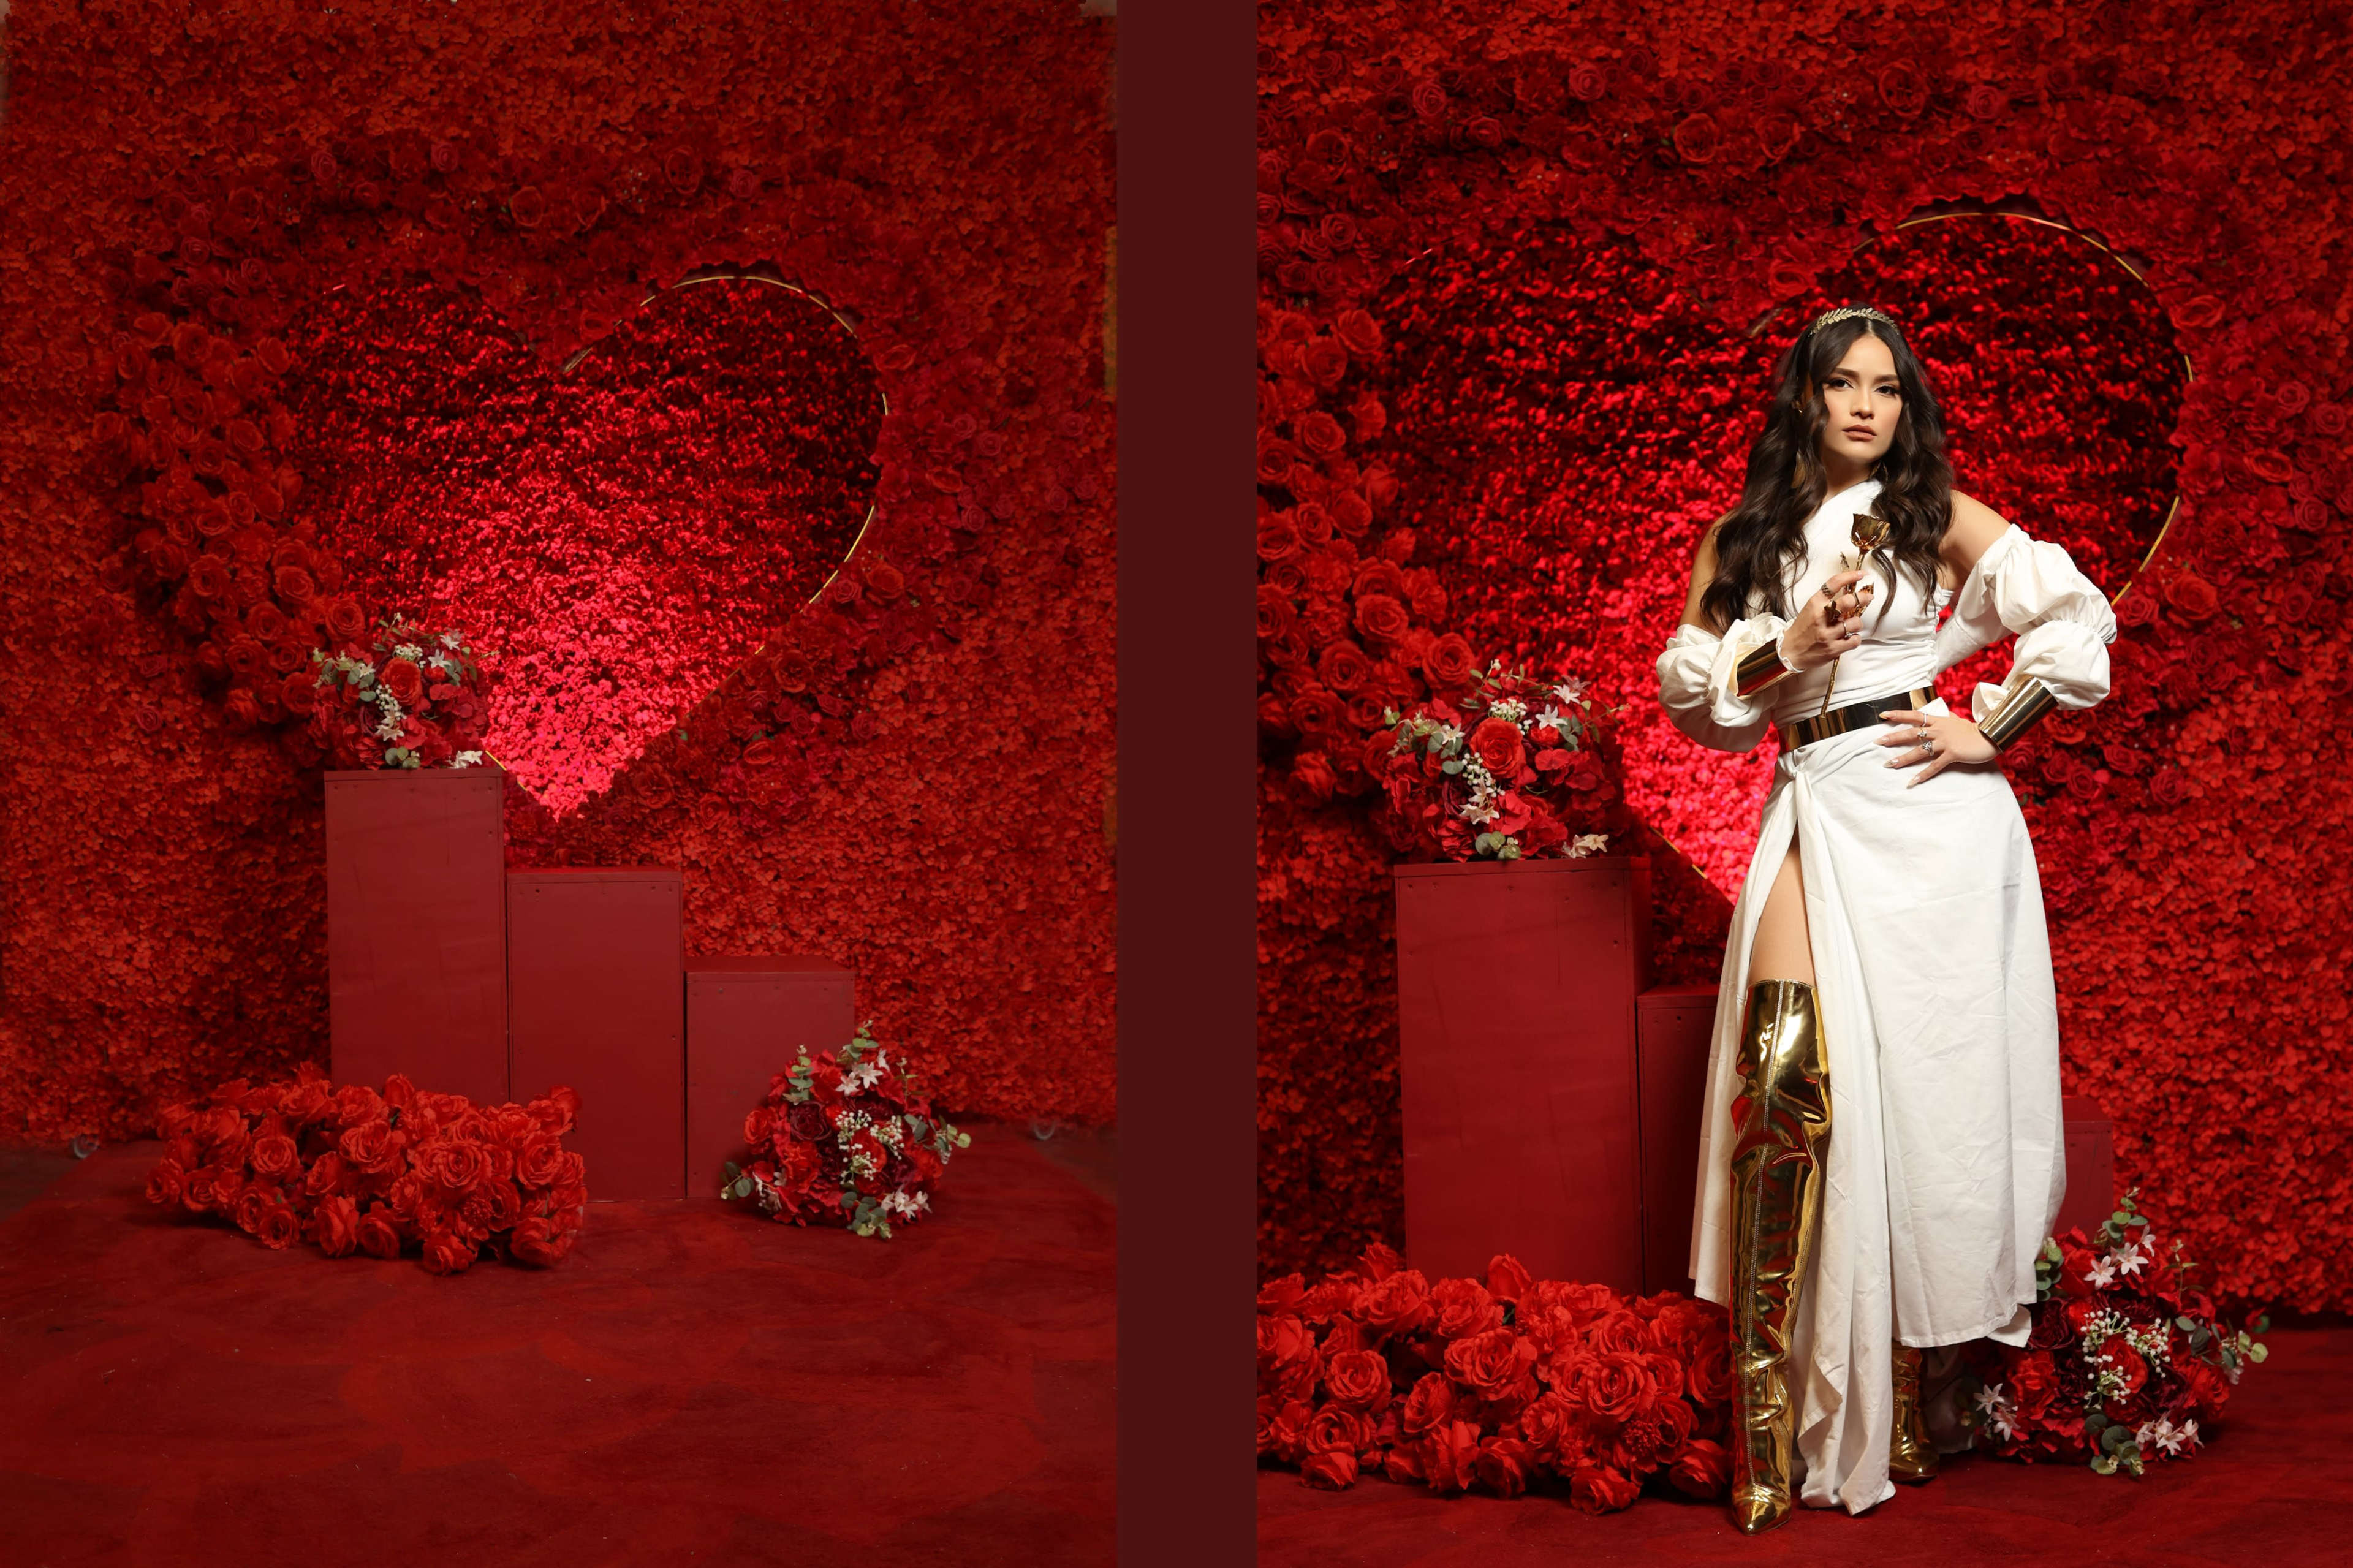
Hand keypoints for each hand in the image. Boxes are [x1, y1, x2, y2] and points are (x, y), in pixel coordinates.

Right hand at [1778, 569, 1874, 670]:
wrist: (1789, 652)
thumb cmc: (1801, 631)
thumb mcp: (1809, 610)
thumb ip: (1826, 603)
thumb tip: (1849, 596)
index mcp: (1814, 604)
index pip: (1834, 583)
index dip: (1850, 576)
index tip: (1861, 575)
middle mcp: (1820, 618)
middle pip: (1849, 601)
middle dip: (1863, 598)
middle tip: (1867, 597)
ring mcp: (1827, 634)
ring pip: (1855, 622)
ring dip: (1856, 623)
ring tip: (1851, 625)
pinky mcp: (1833, 649)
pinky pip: (1855, 640)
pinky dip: (1855, 639)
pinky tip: (1849, 638)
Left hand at [1876, 707, 1995, 786]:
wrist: (1992, 736)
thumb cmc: (1974, 731)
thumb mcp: (1957, 721)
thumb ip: (1946, 718)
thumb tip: (1939, 714)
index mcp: (1939, 721)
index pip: (1915, 715)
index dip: (1899, 714)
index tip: (1883, 714)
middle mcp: (1939, 730)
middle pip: (1912, 733)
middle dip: (1893, 738)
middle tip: (1877, 742)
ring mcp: (1945, 742)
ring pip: (1919, 751)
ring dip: (1903, 758)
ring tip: (1889, 764)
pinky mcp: (1952, 754)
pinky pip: (1934, 766)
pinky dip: (1923, 775)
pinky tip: (1912, 782)